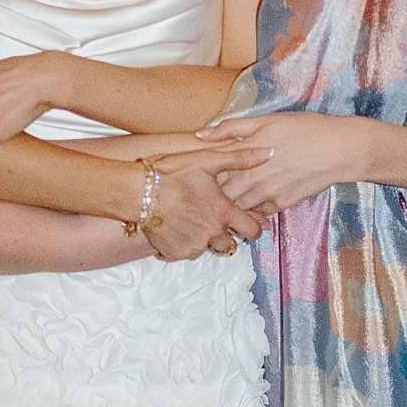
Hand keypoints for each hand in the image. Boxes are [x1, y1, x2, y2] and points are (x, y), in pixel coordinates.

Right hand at [146, 145, 269, 260]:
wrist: (138, 192)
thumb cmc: (171, 174)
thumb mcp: (208, 160)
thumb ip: (240, 159)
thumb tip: (268, 153)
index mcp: (223, 212)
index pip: (251, 229)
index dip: (253, 226)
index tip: (249, 223)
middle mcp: (212, 233)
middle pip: (230, 244)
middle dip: (225, 234)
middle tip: (211, 219)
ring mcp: (193, 245)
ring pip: (206, 248)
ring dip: (202, 239)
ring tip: (190, 221)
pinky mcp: (175, 253)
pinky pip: (185, 253)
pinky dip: (182, 244)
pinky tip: (175, 228)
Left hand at [196, 111, 372, 213]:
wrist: (339, 150)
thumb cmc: (304, 129)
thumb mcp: (266, 120)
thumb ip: (230, 128)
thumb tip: (201, 134)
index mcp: (243, 155)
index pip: (207, 170)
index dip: (192, 173)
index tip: (181, 173)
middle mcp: (251, 179)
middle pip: (218, 195)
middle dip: (208, 195)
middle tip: (201, 191)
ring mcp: (266, 195)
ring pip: (236, 208)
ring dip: (229, 205)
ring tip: (224, 199)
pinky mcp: (281, 205)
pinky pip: (257, 212)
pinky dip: (251, 209)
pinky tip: (252, 200)